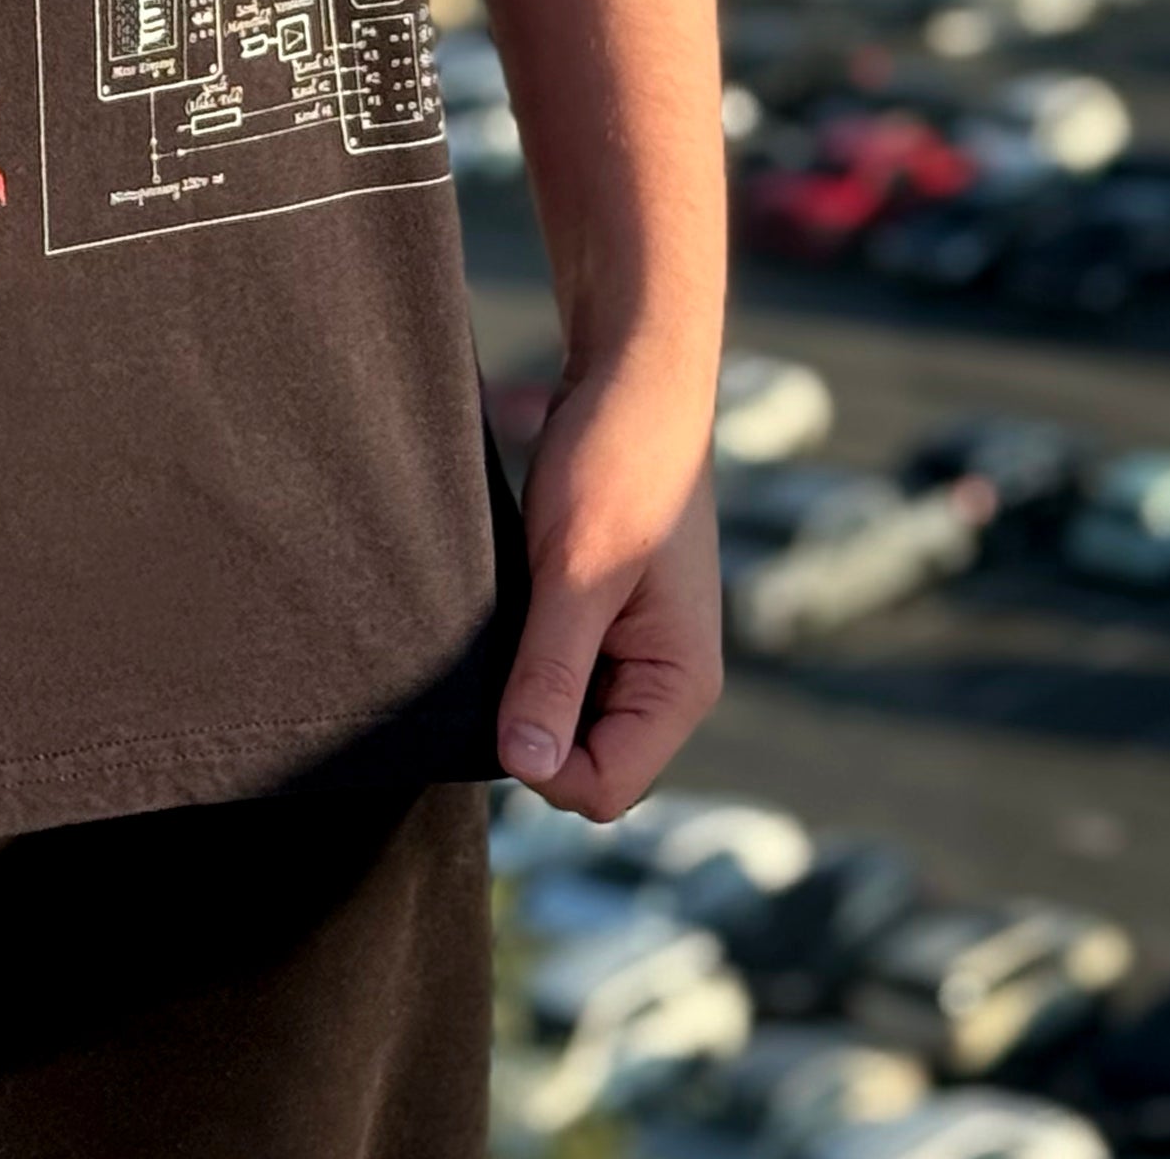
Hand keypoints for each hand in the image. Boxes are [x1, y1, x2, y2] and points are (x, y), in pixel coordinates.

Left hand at [496, 359, 721, 819]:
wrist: (630, 381)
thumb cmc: (618, 465)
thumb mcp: (575, 573)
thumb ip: (553, 672)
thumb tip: (525, 768)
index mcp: (679, 686)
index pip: (604, 789)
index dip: (541, 765)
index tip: (497, 695)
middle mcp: (663, 681)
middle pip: (583, 763)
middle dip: (529, 727)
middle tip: (490, 652)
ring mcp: (633, 651)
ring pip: (564, 719)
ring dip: (522, 687)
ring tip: (499, 620)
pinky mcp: (601, 618)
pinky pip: (557, 672)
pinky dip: (522, 654)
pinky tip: (501, 608)